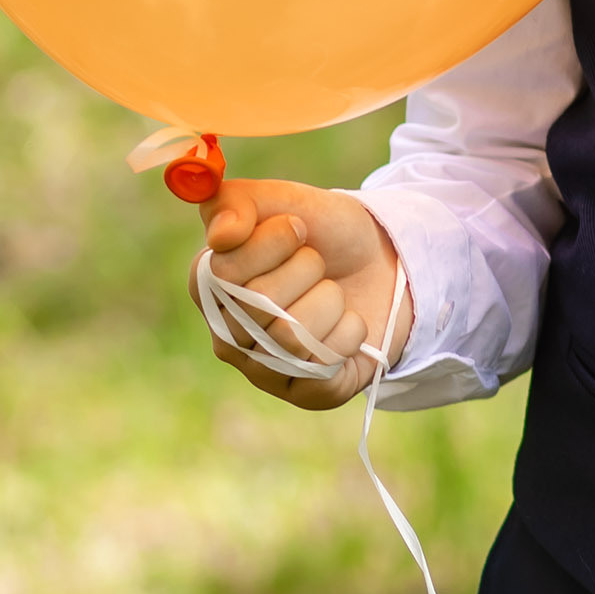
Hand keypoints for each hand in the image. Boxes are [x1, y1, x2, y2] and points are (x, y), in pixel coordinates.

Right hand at [189, 178, 409, 409]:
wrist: (384, 266)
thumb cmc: (326, 235)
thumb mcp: (286, 200)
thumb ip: (238, 201)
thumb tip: (220, 234)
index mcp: (210, 286)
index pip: (223, 272)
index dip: (271, 243)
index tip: (298, 226)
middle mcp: (227, 334)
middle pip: (259, 304)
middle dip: (307, 268)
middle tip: (318, 263)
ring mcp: (263, 369)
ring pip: (292, 336)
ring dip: (330, 300)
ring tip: (334, 293)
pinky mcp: (305, 393)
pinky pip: (324, 366)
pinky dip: (349, 332)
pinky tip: (348, 324)